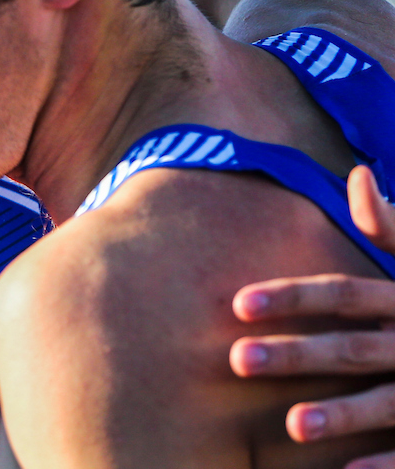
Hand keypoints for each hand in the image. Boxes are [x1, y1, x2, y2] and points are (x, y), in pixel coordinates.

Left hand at [230, 166, 394, 465]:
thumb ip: (393, 225)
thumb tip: (357, 176)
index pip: (343, 293)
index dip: (292, 296)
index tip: (238, 303)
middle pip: (353, 347)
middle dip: (297, 354)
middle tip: (237, 360)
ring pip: (388, 402)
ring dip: (342, 415)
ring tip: (292, 426)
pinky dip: (390, 462)